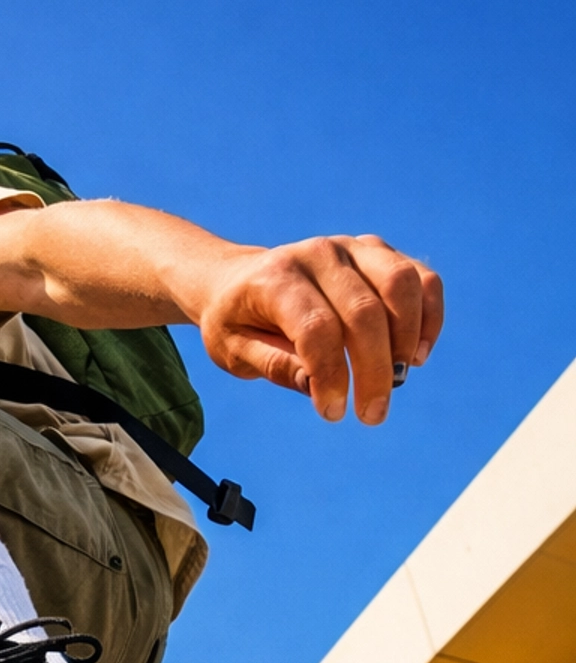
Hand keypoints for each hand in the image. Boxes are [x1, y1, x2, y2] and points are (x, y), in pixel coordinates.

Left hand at [195, 235, 442, 425]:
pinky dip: (429, 315)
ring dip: (408, 339)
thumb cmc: (237, 322)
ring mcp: (351, 247)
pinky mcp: (376, 252)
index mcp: (276, 279)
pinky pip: (419, 278)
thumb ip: (273, 365)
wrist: (238, 279)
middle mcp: (318, 255)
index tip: (333, 412)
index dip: (331, 375)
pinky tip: (416, 355)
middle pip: (364, 312)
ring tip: (398, 379)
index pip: (316, 328)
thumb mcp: (234, 352)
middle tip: (372, 415)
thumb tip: (315, 384)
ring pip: (401, 284)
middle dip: (374, 371)